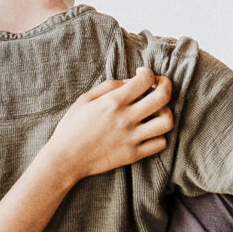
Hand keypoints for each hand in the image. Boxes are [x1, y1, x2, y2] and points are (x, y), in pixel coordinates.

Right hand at [46, 70, 175, 179]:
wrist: (66, 159)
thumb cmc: (72, 127)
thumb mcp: (85, 99)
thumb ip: (109, 86)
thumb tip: (130, 81)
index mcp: (113, 102)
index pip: (145, 80)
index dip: (148, 72)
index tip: (141, 75)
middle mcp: (126, 118)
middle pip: (162, 97)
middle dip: (166, 85)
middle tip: (159, 86)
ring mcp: (132, 138)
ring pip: (166, 122)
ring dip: (165, 112)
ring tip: (156, 111)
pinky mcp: (133, 155)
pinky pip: (160, 144)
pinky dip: (159, 135)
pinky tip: (149, 130)